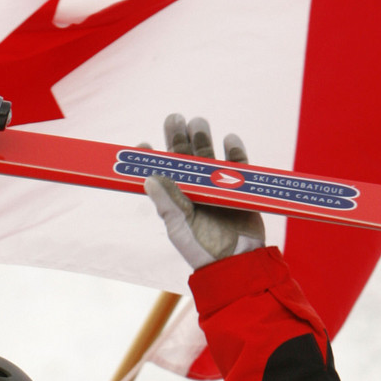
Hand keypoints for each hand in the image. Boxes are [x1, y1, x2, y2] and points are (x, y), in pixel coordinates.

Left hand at [145, 114, 264, 269]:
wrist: (237, 262)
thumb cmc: (202, 249)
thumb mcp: (180, 227)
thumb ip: (167, 203)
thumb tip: (147, 178)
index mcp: (175, 200)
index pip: (160, 175)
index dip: (150, 159)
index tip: (141, 144)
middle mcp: (194, 190)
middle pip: (184, 158)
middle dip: (179, 138)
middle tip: (174, 118)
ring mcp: (216, 187)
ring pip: (208, 156)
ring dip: (203, 138)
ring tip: (198, 121)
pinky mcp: (239, 188)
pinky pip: (237, 164)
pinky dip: (234, 151)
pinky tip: (229, 138)